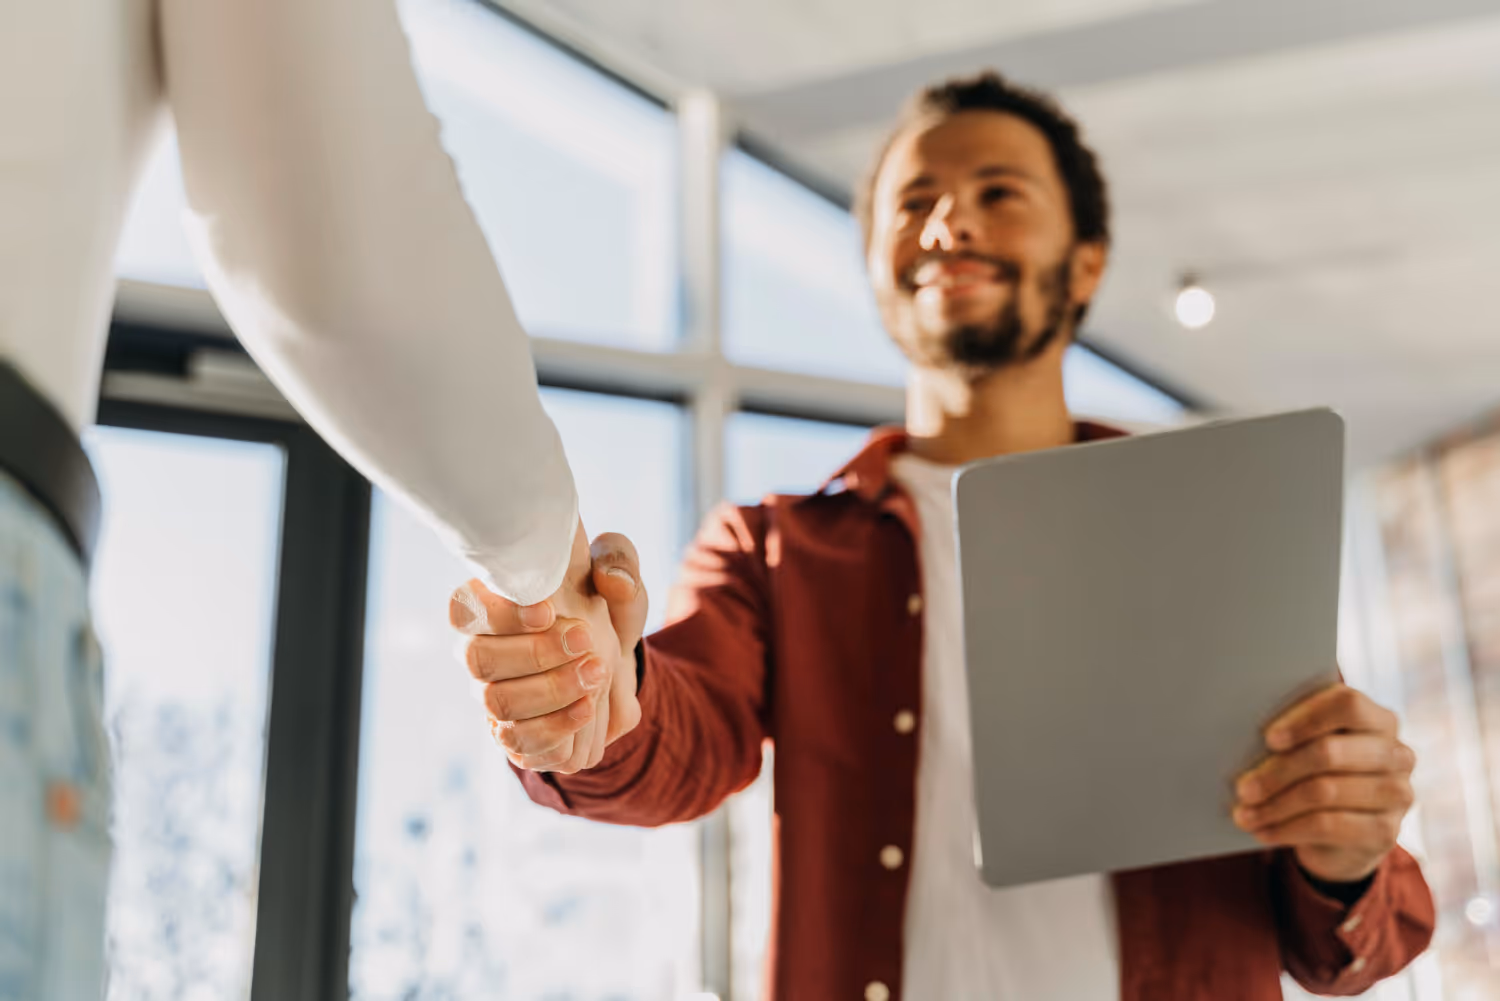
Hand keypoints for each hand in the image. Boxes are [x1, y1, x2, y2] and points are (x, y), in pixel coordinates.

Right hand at [449, 521, 647, 773]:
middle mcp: (480, 652)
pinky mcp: (514, 735)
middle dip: (535, 653)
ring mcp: (493, 697)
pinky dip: (555, 727)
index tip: (548, 611)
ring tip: (596, 673)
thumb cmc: (602, 612)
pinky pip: (518, 742)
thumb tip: (611, 579)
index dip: (499, 613)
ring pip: (497, 702)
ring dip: (551, 690)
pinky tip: (587, 708)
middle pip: (476, 658)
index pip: (464, 608)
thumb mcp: (616, 578)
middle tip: (586, 641)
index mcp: (490, 605)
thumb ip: (619, 563)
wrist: (615, 668)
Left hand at [1233, 684, 1415, 883]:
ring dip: (1275, 805)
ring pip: (1324, 792)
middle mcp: (1397, 754)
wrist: (1343, 835)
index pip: (1348, 705)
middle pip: (1330, 753)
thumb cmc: (1315, 774)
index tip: (1268, 739)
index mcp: (1378, 719)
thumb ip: (1291, 732)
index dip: (1306, 719)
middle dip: (1278, 771)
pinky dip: (1287, 828)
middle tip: (1242, 787)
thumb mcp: (1307, 748)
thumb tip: (1239, 729)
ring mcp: (1397, 793)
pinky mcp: (1387, 832)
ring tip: (1243, 814)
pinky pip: (1328, 826)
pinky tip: (1262, 831)